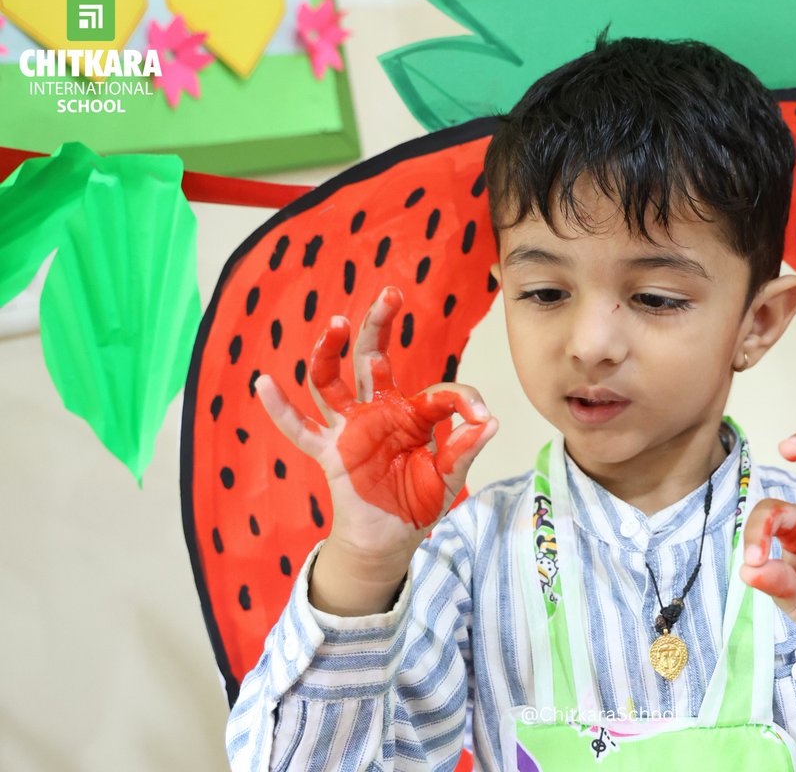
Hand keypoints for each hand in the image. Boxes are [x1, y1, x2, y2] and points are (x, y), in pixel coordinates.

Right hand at [255, 286, 498, 560]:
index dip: (463, 399)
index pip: (438, 390)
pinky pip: (300, 429)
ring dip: (331, 352)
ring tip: (337, 324)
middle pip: (372, 357)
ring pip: (332, 381)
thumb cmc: (418, 502)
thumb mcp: (448, 476)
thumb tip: (493, 422)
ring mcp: (351, 429)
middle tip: (389, 293)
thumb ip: (465, 448)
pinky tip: (264, 384)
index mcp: (412, 413)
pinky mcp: (330, 453)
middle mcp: (378, 411)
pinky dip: (281, 409)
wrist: (390, 540)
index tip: (481, 417)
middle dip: (379, 324)